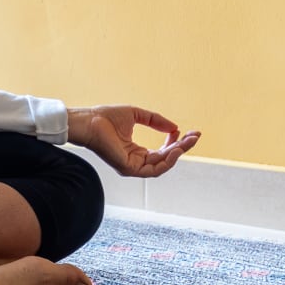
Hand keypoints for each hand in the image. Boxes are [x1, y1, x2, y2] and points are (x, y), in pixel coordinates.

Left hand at [68, 105, 199, 177]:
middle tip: (195, 136)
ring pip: (162, 165)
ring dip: (178, 153)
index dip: (175, 142)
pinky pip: (154, 169)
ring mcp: (132, 167)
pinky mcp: (128, 168)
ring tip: (187, 141)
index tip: (184, 130)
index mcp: (136, 152)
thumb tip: (174, 127)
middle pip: (165, 159)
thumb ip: (155, 121)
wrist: (89, 121)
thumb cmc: (106, 117)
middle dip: (182, 148)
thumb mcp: (137, 115)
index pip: (162, 151)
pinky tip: (175, 149)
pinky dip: (167, 160)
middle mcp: (135, 161)